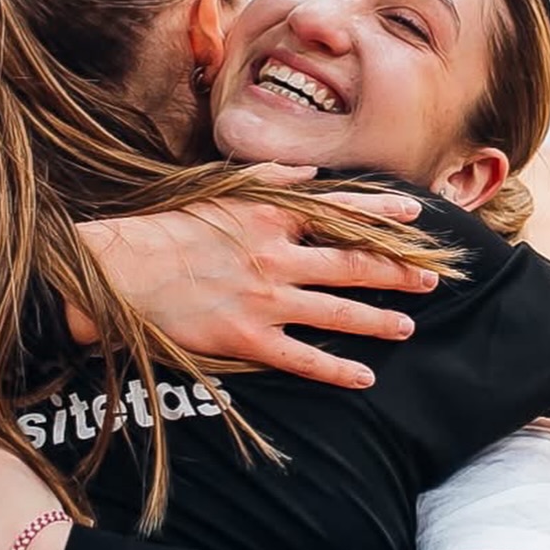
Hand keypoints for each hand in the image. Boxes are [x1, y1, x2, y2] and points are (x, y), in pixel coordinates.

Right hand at [75, 163, 436, 389]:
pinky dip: (337, 370)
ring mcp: (264, 300)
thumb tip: (311, 173)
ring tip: (408, 325)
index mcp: (269, 215)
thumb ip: (270, 178)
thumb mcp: (219, 192)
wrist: (119, 272)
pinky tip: (365, 377)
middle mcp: (276, 256)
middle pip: (352, 263)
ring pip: (338, 312)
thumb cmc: (167, 230)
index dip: (381, 210)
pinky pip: (303, 359)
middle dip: (397, 271)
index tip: (416, 213)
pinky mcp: (247, 339)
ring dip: (379, 319)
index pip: (340, 209)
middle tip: (430, 279)